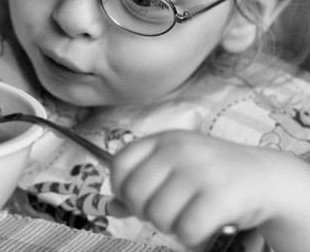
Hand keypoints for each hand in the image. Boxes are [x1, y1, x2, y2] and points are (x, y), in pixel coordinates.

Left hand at [110, 130, 290, 247]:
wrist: (265, 176)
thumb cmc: (211, 174)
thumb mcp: (174, 168)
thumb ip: (143, 183)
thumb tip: (112, 207)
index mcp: (163, 140)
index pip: (120, 164)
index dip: (120, 188)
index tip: (135, 199)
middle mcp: (179, 150)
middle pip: (135, 193)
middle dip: (146, 212)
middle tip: (166, 212)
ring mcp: (201, 170)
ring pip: (159, 215)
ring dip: (170, 226)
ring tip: (187, 216)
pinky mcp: (222, 195)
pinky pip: (187, 230)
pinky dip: (191, 237)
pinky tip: (202, 227)